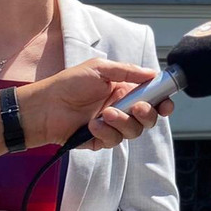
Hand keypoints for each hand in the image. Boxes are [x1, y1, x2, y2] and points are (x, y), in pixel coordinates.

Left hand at [19, 58, 171, 148]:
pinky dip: (106, 133)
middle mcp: (122, 108)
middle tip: (138, 108)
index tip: (167, 103)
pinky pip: (114, 141)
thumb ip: (129, 71)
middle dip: (148, 114)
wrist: (44, 106)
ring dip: (124, 123)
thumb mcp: (100, 69)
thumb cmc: (69, 83)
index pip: (153, 98)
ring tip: (106, 114)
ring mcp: (112, 126)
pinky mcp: (101, 140)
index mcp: (125, 90)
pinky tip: (92, 124)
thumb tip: (153, 73)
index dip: (163, 102)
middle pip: (149, 118)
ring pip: (134, 131)